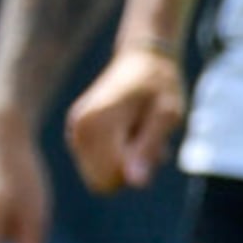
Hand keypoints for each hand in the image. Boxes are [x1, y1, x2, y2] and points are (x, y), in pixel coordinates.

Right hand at [62, 49, 188, 196]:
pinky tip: (130, 132)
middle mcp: (79, 129)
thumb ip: (148, 147)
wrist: (143, 59)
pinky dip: (117, 156)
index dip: (138, 169)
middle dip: (130, 169)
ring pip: (100, 176)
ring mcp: (75, 132)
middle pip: (103, 183)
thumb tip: (134, 183)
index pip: (111, 180)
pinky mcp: (77, 134)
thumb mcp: (167, 115)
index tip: (151, 141)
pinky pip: (98, 165)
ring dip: (125, 162)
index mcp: (98, 125)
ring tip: (140, 132)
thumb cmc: (160, 86)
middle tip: (147, 137)